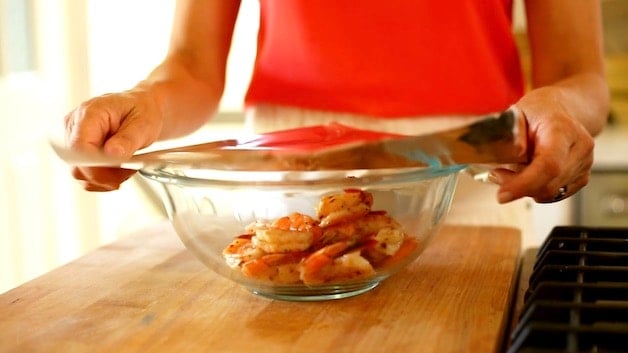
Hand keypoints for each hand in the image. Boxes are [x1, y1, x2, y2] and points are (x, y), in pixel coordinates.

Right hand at [64, 88, 163, 190]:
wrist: (142, 106)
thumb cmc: (142, 110)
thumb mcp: (144, 123)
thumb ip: (128, 139)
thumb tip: (112, 153)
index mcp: (90, 113)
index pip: (79, 147)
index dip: (93, 168)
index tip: (114, 179)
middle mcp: (75, 124)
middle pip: (77, 164)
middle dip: (104, 176)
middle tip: (128, 171)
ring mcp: (73, 137)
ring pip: (79, 172)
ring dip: (104, 179)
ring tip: (126, 168)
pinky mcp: (78, 148)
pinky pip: (84, 172)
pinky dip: (101, 177)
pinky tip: (117, 170)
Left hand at [491, 87, 594, 202]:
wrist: (559, 110)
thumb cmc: (536, 113)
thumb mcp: (516, 115)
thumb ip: (511, 137)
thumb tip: (504, 156)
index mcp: (563, 130)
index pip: (549, 165)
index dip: (525, 184)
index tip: (502, 194)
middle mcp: (580, 148)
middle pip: (548, 183)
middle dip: (517, 186)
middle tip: (496, 174)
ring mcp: (584, 164)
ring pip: (550, 192)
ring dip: (526, 189)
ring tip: (510, 171)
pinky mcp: (582, 177)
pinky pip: (555, 195)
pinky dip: (536, 190)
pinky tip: (526, 175)